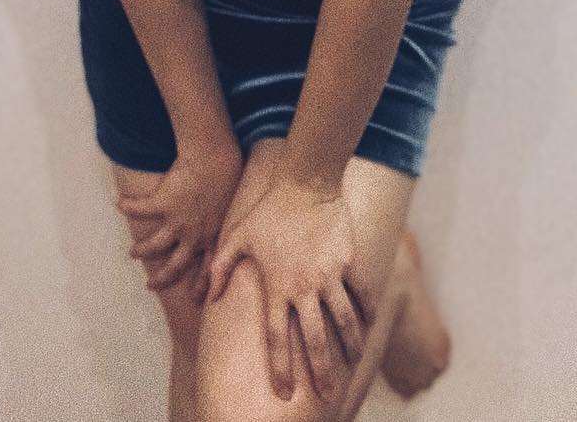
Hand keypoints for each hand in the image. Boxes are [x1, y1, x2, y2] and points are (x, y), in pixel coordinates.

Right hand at [117, 142, 243, 303]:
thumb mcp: (235, 205)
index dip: (202, 286)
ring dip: (143, 251)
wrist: (215, 157)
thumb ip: (229, 219)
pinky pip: (140, 208)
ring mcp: (177, 221)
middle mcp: (194, 234)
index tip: (196, 299)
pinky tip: (119, 204)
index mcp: (214, 235)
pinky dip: (128, 206)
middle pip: (176, 265)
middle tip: (151, 286)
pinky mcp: (162, 203)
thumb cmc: (229, 175)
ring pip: (155, 245)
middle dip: (163, 278)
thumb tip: (231, 223)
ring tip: (132, 253)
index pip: (209, 268)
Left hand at [205, 176, 374, 402]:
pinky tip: (369, 327)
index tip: (284, 393)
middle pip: (316, 340)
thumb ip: (221, 267)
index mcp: (277, 285)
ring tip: (352, 365)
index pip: (278, 338)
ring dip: (350, 348)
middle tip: (329, 396)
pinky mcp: (349, 261)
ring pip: (344, 322)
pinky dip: (368, 312)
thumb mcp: (238, 236)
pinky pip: (363, 293)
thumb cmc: (269, 209)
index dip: (281, 368)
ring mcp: (330, 274)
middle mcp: (305, 286)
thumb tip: (208, 296)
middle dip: (323, 373)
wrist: (306, 181)